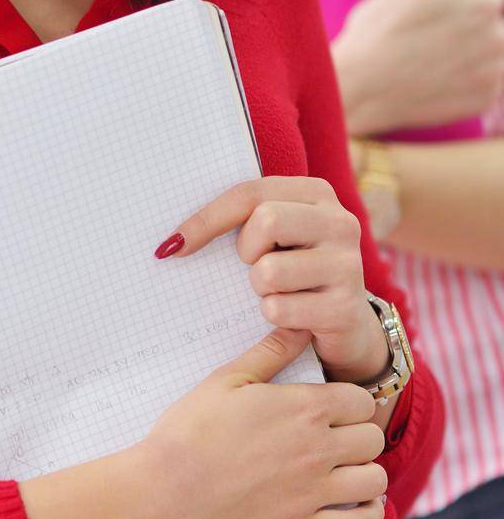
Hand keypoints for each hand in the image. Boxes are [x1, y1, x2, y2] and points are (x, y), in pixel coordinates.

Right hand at [132, 326, 386, 518]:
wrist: (166, 490)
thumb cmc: (191, 429)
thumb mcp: (228, 379)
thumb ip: (272, 351)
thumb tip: (302, 327)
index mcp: (303, 408)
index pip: (361, 399)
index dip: (350, 400)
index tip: (334, 406)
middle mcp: (318, 449)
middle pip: (373, 438)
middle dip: (359, 433)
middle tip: (336, 437)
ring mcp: (314, 494)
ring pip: (375, 480)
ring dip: (365, 472)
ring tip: (344, 470)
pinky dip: (366, 514)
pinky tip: (353, 503)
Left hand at [155, 177, 388, 382]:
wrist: (347, 325)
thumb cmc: (296, 271)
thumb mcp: (276, 236)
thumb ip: (241, 220)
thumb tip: (171, 242)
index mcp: (316, 193)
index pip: (250, 193)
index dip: (206, 219)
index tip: (174, 244)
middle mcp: (340, 222)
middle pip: (266, 221)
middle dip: (247, 250)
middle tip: (256, 264)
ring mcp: (347, 265)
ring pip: (269, 271)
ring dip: (259, 289)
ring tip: (279, 291)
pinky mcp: (345, 308)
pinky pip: (279, 310)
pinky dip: (273, 316)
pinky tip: (293, 316)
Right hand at [332, 0, 503, 133]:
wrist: (360, 87)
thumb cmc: (380, 30)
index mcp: (481, 2)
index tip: (443, 5)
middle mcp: (495, 35)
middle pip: (498, 16)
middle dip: (474, 20)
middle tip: (436, 33)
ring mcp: (494, 69)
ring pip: (497, 46)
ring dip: (478, 48)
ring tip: (438, 55)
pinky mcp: (488, 96)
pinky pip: (492, 76)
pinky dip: (473, 76)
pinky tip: (442, 77)